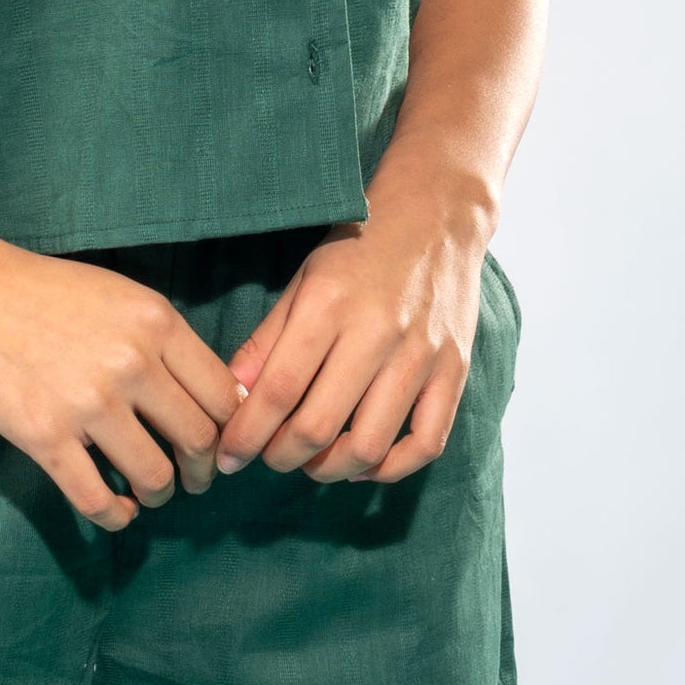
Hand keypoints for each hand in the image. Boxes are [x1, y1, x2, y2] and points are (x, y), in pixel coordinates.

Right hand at [0, 236, 244, 531]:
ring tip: (149, 493)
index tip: (216, 445)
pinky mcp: (43, 434)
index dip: (228, 430)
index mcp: (155, 321)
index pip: (222, 395)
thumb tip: (214, 397)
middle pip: (198, 440)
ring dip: (159, 494)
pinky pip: (96, 498)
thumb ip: (164, 341)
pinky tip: (117, 511)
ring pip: (154, 476)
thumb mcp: (119, 296)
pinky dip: (114, 516)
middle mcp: (130, 361)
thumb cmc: (40, 290)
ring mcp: (87, 401)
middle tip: (193, 478)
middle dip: (201, 470)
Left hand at [215, 194, 486, 484]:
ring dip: (330, 469)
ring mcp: (422, 356)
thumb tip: (232, 397)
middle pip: (319, 426)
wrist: (436, 215)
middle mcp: (377, 333)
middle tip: (267, 458)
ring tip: (311, 462)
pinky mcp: (456, 370)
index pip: (278, 391)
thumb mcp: (302, 281)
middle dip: (281, 457)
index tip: (228, 456)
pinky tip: (364, 463)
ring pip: (370, 445)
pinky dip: (391, 468)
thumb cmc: (359, 248)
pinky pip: (426, 442)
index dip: (246, 435)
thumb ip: (267, 341)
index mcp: (328, 306)